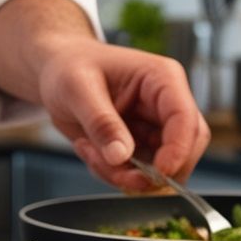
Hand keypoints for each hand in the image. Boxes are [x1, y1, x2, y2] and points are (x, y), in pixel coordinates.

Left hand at [38, 38, 210, 189]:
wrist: (56, 71)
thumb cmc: (69, 66)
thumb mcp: (77, 89)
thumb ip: (101, 122)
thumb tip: (121, 156)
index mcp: (161, 79)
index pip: (185, 119)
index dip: (178, 150)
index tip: (159, 172)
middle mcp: (164, 105)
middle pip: (185, 150)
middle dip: (151, 171)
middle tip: (116, 173)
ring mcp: (154, 128)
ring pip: (159, 169)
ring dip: (124, 174)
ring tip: (88, 149)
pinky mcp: (139, 146)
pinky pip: (137, 174)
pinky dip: (112, 173)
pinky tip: (89, 148)